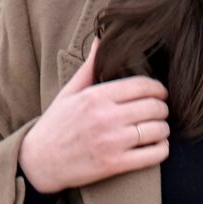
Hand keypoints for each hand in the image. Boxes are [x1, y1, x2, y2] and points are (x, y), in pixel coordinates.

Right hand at [18, 36, 169, 192]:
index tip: (160, 93)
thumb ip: (89, 67)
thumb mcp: (69, 93)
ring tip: (158, 130)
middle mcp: (105, 117)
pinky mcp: (115, 164)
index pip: (142, 85)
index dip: (158, 89)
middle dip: (162, 109)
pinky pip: (154, 154)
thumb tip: (101, 39)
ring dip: (163, 130)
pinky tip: (156, 147)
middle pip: (154, 107)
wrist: (39, 162)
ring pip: (158, 130)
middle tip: (159, 112)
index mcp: (96, 96)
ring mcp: (112, 142)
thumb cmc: (55, 125)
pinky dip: (161, 150)